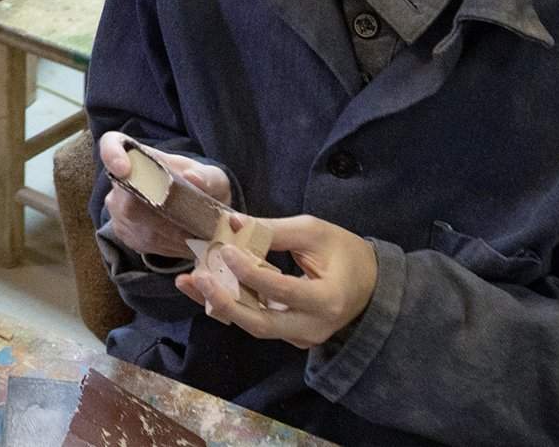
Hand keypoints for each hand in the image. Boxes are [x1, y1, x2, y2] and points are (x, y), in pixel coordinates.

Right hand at [98, 131, 233, 259]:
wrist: (192, 206)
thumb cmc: (199, 186)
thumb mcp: (211, 177)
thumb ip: (207, 177)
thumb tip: (193, 178)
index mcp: (137, 154)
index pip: (111, 145)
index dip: (112, 156)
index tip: (123, 170)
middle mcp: (119, 180)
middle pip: (131, 200)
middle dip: (169, 216)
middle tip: (199, 224)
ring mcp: (117, 208)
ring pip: (139, 225)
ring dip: (172, 235)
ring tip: (198, 236)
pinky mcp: (123, 232)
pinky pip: (143, 242)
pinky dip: (169, 246)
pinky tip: (186, 244)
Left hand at [177, 214, 378, 348]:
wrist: (369, 285)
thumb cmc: (344, 252)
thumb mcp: (314, 232)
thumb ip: (273, 230)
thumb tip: (233, 222)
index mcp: (327, 299)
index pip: (282, 290)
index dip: (250, 272)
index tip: (225, 249)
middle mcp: (313, 326)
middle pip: (261, 323)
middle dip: (225, 301)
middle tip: (196, 276)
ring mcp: (301, 336)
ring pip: (254, 325)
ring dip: (220, 303)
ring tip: (188, 280)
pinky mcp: (289, 335)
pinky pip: (257, 322)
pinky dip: (231, 304)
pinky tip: (205, 286)